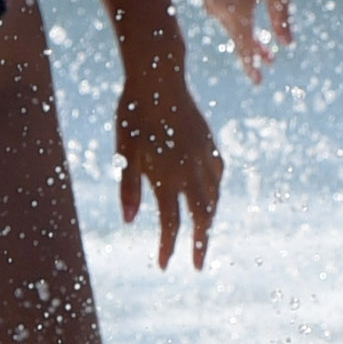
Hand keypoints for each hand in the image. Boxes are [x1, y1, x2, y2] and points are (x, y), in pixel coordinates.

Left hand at [115, 49, 223, 268]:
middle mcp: (190, 171)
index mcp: (166, 175)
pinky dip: (216, 192)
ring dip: (209, 219)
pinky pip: (218, 176)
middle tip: (198, 264)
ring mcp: (204, 157)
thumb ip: (128, 187)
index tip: (164, 266)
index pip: (170, 223)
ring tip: (203, 234)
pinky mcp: (210, 144)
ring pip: (214, 197)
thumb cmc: (133, 115)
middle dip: (201, 243)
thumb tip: (128, 221)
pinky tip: (211, 196)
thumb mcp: (124, 152)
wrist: (159, 78)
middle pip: (202, 216)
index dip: (168, 247)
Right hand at [199, 0, 292, 81]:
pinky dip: (235, 15)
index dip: (252, 66)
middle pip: (237, 37)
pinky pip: (221, 9)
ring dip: (244, 31)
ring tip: (262, 42)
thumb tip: (285, 44)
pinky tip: (246, 15)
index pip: (244, 49)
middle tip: (271, 60)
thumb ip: (281, 19)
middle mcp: (218, 8)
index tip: (259, 81)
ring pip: (229, 23)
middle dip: (254, 49)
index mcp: (237, 13)